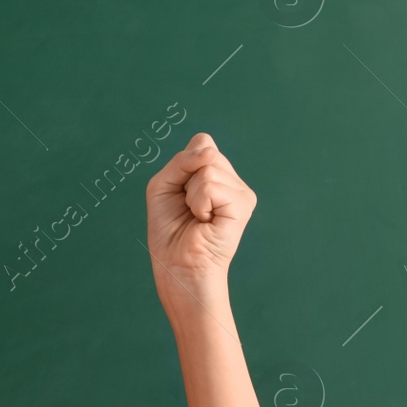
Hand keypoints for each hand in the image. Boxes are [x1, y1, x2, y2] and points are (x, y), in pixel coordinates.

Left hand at [145, 133, 256, 310]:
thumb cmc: (169, 228)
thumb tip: (210, 153)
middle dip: (184, 180)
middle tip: (188, 207)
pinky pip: (210, 186)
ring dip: (190, 195)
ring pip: (207, 168)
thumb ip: (182, 161)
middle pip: (204, 151)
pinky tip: (205, 221)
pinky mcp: (243, 204)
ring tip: (198, 216)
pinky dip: (198, 203)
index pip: (202, 142)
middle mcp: (232, 180)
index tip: (179, 190)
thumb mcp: (163, 184)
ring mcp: (241, 192)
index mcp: (216, 173)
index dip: (183, 162)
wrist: (177, 264)